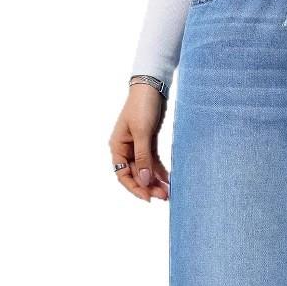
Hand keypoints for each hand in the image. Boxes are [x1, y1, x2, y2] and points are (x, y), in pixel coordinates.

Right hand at [109, 84, 169, 201]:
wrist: (153, 87)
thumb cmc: (142, 106)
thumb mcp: (142, 132)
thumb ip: (142, 157)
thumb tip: (144, 180)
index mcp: (117, 146)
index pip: (122, 174)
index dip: (135, 188)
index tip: (148, 198)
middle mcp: (125, 149)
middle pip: (135, 174)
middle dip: (148, 186)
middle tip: (164, 196)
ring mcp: (138, 146)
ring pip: (145, 170)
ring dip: (155, 181)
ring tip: (168, 192)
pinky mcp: (149, 142)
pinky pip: (153, 162)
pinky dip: (160, 171)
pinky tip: (169, 180)